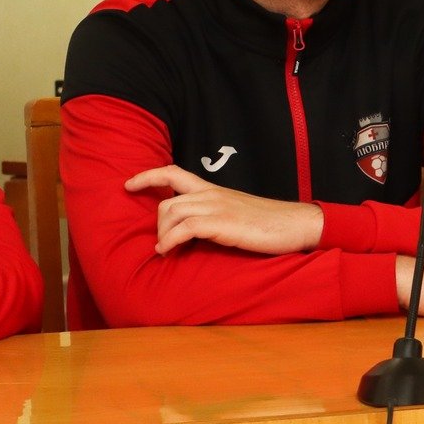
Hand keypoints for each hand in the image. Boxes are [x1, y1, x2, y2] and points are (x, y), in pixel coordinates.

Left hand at [125, 165, 322, 254]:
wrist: (295, 224)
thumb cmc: (268, 223)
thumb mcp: (236, 213)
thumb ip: (215, 215)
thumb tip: (195, 229)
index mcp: (214, 190)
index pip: (174, 172)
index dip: (148, 175)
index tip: (128, 184)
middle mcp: (212, 194)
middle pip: (167, 199)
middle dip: (155, 222)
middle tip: (160, 242)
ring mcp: (217, 207)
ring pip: (171, 211)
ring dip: (161, 233)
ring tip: (163, 250)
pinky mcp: (222, 224)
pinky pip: (185, 227)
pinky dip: (169, 240)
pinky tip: (168, 251)